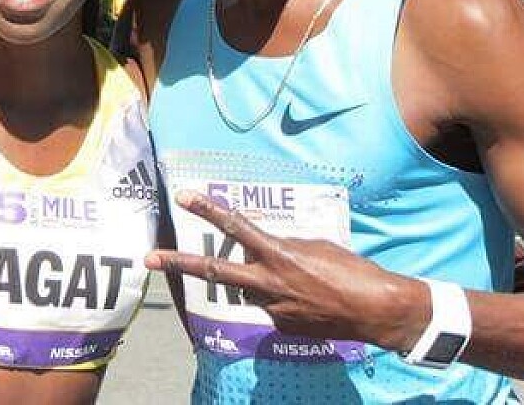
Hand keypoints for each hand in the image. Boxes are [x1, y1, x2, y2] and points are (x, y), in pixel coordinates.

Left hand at [145, 191, 425, 349]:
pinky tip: (313, 297)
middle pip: (213, 272)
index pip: (235, 226)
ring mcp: (271, 308)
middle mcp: (267, 283)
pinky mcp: (281, 327)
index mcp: (277, 254)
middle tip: (149, 258)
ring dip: (260, 279)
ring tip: (303, 278)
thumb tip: (268, 249)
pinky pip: (272, 305)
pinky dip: (284, 297)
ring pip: (250, 288)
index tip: (185, 196)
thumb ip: (284, 246)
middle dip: (178, 264)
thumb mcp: (314, 245)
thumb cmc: (351, 269)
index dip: (207, 209)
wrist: (374, 310)